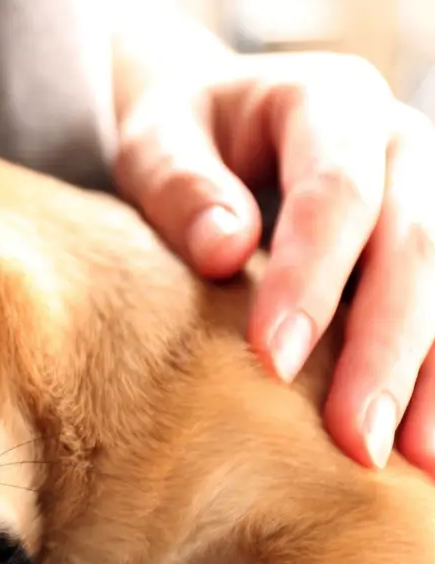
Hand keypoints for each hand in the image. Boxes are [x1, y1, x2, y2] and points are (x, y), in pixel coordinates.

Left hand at [114, 51, 434, 474]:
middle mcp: (401, 143)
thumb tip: (226, 250)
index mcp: (331, 100)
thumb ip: (181, 186)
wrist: (216, 118)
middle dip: (388, 349)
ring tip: (413, 463)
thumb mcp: (156, 140)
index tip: (272, 360)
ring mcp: (427, 192)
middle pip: (416, 245)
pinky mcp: (428, 244)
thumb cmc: (179, 134)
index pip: (337, 193)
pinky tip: (424, 441)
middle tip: (354, 440)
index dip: (311, 278)